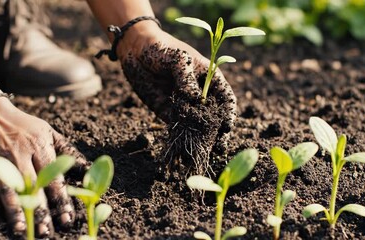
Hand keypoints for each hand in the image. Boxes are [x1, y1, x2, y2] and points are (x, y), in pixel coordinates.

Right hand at [0, 98, 87, 237]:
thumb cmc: (25, 126)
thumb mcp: (49, 133)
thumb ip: (67, 150)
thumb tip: (87, 167)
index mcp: (40, 147)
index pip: (53, 177)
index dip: (61, 199)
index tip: (67, 218)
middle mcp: (21, 155)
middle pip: (32, 187)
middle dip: (40, 211)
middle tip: (46, 232)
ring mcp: (1, 161)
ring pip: (9, 190)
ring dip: (15, 212)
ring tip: (22, 230)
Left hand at [118, 23, 236, 154]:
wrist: (135, 51)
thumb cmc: (161, 48)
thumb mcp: (177, 59)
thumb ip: (186, 78)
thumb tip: (195, 100)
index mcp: (209, 78)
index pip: (226, 98)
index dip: (229, 112)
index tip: (227, 126)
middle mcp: (200, 94)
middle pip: (215, 116)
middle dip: (218, 131)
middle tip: (219, 147)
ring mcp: (185, 105)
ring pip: (197, 125)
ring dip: (201, 139)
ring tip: (203, 152)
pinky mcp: (169, 112)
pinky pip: (178, 127)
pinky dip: (181, 137)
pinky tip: (183, 149)